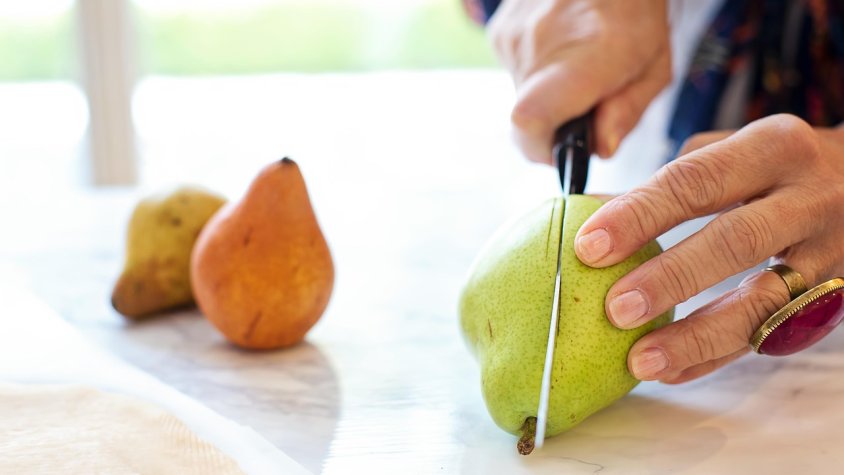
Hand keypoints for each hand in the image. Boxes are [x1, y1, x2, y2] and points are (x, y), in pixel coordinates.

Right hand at [488, 0, 670, 161]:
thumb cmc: (637, 8)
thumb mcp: (654, 66)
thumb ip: (627, 113)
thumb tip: (600, 149)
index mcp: (589, 56)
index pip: (531, 122)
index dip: (542, 150)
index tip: (565, 150)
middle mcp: (541, 46)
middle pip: (528, 120)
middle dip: (556, 123)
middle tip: (586, 99)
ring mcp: (513, 36)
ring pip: (521, 97)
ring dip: (547, 95)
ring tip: (576, 63)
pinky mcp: (499, 30)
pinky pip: (515, 72)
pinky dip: (537, 72)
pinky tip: (561, 46)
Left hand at [573, 114, 843, 382]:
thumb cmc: (775, 167)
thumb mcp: (730, 152)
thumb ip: (666, 183)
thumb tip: (587, 213)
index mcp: (771, 148)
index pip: (695, 181)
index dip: (639, 216)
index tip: (590, 247)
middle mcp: (807, 196)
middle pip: (735, 240)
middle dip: (671, 279)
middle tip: (615, 308)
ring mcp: (828, 251)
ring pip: (764, 301)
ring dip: (697, 335)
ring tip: (641, 359)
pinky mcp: (832, 297)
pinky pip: (772, 336)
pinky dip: (718, 357)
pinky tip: (673, 370)